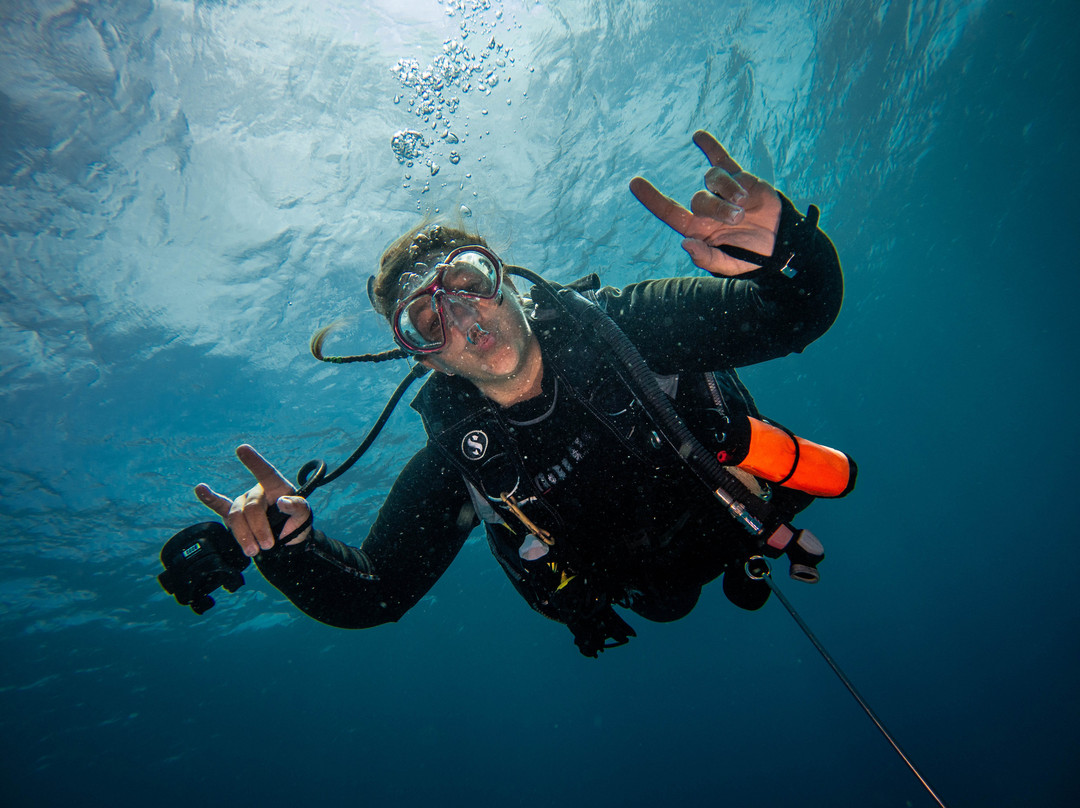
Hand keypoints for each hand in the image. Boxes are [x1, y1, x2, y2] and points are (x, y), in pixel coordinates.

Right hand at [194, 444, 311, 556]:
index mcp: (276, 487)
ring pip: (236, 516)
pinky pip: (219, 506)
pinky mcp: (232, 516)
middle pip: (251, 507)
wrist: (285, 544)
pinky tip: (201, 489)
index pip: (266, 472)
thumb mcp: (304, 516)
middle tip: (268, 545)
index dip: (255, 461)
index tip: (242, 448)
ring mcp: (244, 503)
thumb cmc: (295, 523)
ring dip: (244, 535)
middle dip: (259, 528)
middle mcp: (257, 492)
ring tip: (253, 551)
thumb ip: (298, 507)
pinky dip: (209, 498)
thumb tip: (283, 502)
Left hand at [630, 130, 781, 275]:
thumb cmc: (751, 257)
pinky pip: (722, 160)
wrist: (780, 243)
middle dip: (718, 207)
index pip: (669, 212)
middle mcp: (706, 209)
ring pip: (713, 179)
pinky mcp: (740, 179)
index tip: (635, 183)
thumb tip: (685, 244)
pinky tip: (697, 136)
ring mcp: (722, 192)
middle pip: (699, 199)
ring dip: (727, 189)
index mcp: (698, 230)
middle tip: (737, 218)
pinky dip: (710, 147)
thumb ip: (708, 259)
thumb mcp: (730, 265)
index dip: (652, 199)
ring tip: (744, 203)